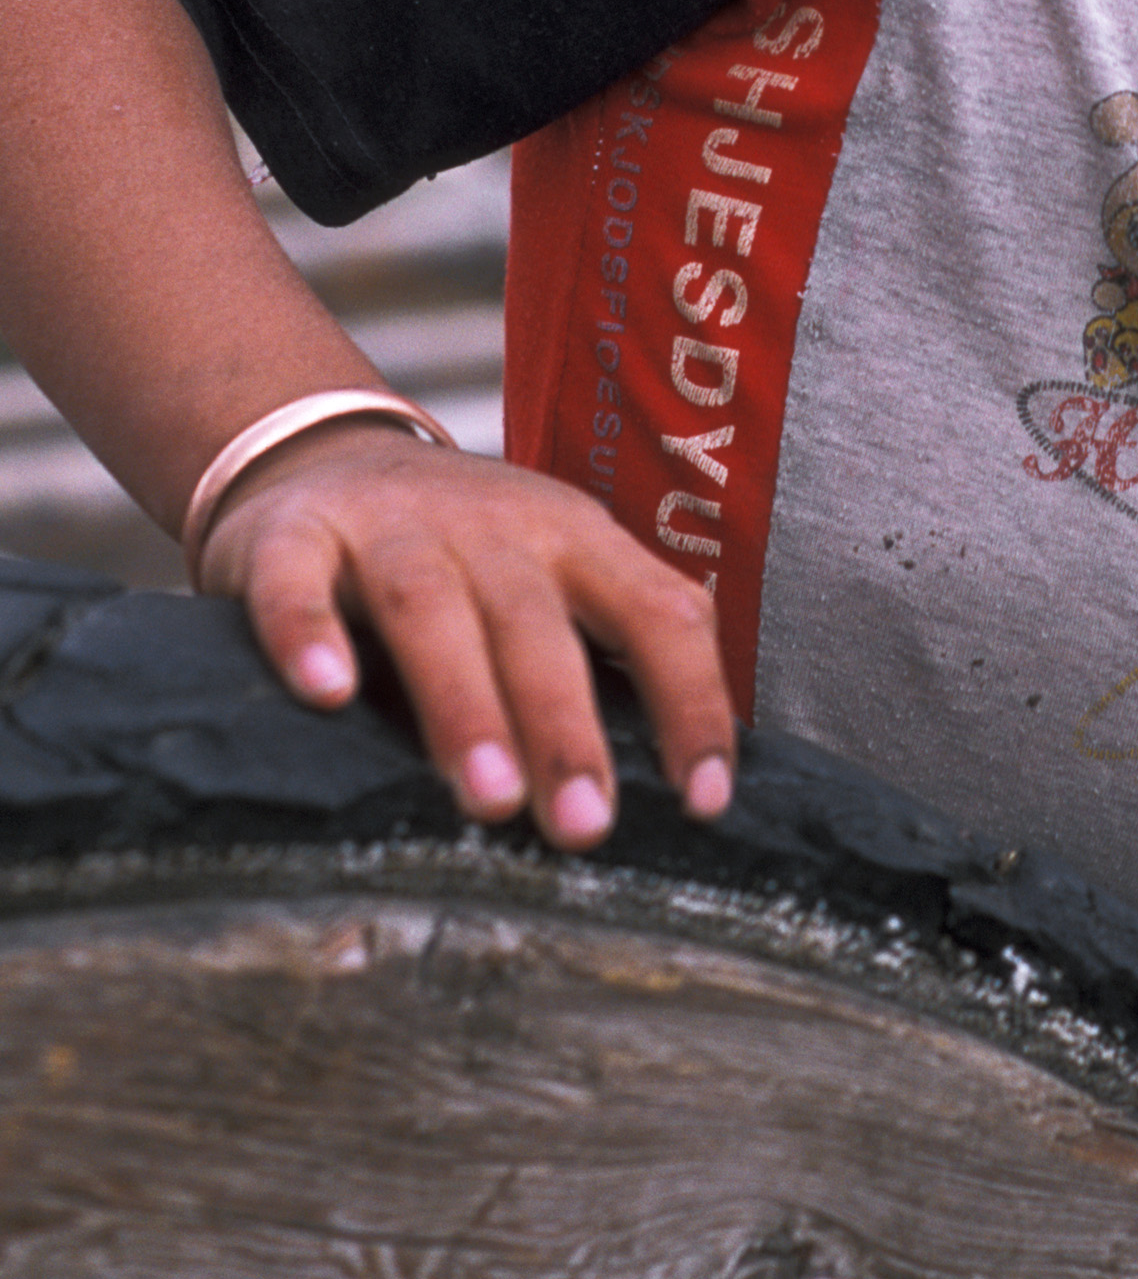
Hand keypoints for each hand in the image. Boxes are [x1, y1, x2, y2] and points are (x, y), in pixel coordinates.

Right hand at [199, 427, 735, 849]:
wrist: (324, 451)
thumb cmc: (465, 552)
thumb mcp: (557, 573)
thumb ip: (615, 646)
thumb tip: (696, 774)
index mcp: (577, 541)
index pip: (658, 613)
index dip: (691, 701)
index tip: (703, 802)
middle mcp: (493, 527)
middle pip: (535, 622)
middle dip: (565, 727)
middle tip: (582, 827)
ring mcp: (389, 527)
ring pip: (429, 608)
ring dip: (462, 702)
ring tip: (488, 796)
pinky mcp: (292, 537)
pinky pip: (295, 584)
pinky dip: (308, 634)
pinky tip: (324, 694)